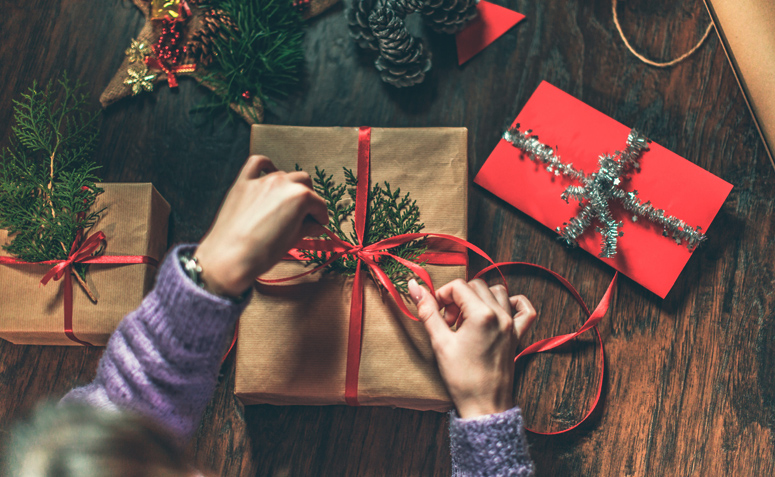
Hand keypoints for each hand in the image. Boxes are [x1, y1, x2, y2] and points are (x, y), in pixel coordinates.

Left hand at [194, 155, 327, 297]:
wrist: (229, 259)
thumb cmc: (261, 254)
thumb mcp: (292, 241)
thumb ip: (307, 227)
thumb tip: (315, 225)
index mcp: (300, 197)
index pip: (318, 203)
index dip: (321, 216)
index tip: (319, 224)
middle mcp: (282, 183)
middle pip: (304, 183)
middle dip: (308, 199)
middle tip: (305, 216)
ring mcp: (261, 181)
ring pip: (284, 175)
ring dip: (289, 187)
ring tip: (285, 205)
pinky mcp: (243, 183)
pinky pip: (257, 163)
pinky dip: (265, 166)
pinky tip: (268, 175)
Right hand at [408, 278, 536, 418]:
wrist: (484, 404)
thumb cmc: (462, 378)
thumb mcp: (440, 342)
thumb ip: (428, 311)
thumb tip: (414, 286)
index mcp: (482, 314)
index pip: (458, 286)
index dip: (442, 295)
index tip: (436, 311)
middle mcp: (500, 314)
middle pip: (476, 286)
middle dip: (458, 298)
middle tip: (449, 320)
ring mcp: (512, 324)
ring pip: (498, 292)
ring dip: (480, 299)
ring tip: (467, 318)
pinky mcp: (518, 335)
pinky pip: (524, 309)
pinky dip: (513, 303)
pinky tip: (498, 312)